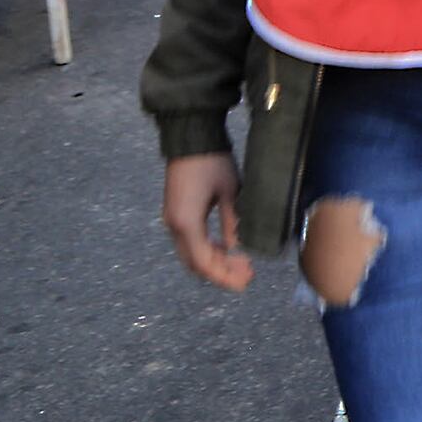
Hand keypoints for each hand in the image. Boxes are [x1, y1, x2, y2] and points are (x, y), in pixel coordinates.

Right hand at [163, 154, 254, 291]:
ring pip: (192, 254)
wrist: (191, 139)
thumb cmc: (212, 162)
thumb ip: (234, 222)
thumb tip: (240, 248)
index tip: (245, 282)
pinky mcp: (178, 213)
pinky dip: (209, 250)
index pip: (203, 262)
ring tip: (243, 265)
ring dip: (215, 262)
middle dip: (221, 273)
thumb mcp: (230, 192)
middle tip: (248, 276)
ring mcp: (174, 220)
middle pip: (195, 263)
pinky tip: (229, 249)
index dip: (224, 276)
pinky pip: (191, 241)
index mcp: (186, 222)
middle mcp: (175, 225)